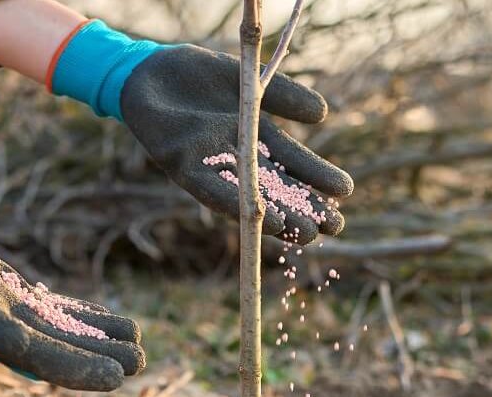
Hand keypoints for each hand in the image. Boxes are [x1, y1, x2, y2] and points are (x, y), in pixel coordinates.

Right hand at [0, 179, 143, 390]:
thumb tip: (8, 338)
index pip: (34, 357)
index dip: (75, 368)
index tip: (113, 377)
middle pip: (56, 348)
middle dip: (97, 356)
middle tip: (142, 362)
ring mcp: (2, 312)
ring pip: (58, 329)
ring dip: (98, 337)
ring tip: (140, 341)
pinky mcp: (5, 295)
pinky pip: (48, 309)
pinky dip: (81, 315)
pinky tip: (111, 319)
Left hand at [50, 21, 352, 244]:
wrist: (146, 69)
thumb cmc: (196, 76)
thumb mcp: (248, 81)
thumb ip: (284, 96)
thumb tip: (324, 114)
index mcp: (255, 138)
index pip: (293, 164)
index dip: (317, 179)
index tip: (345, 193)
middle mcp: (235, 158)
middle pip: (276, 189)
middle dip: (304, 209)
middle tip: (334, 226)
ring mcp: (210, 165)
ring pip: (248, 197)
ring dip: (277, 216)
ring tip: (304, 231)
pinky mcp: (181, 165)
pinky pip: (210, 189)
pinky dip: (236, 203)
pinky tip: (260, 217)